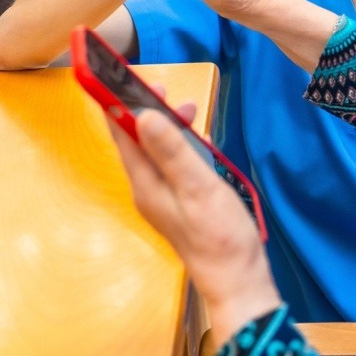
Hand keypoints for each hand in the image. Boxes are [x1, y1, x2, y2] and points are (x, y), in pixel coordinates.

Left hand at [106, 105, 280, 345]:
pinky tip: (198, 139)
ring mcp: (164, 198)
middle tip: (161, 86)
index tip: (119, 75)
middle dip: (144, 110)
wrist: (238, 280)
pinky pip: (172, 164)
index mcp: (146, 184)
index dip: (117, 103)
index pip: (121, 135)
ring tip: (186, 107)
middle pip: (137, 141)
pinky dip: (181, 145)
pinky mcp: (181, 203)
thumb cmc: (219, 236)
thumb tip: (142, 115)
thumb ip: (171, 151)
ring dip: (166, 127)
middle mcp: (148, 190)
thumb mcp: (198, 187)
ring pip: (156, 152)